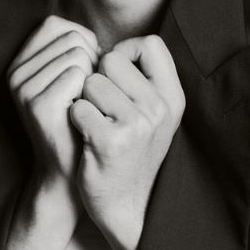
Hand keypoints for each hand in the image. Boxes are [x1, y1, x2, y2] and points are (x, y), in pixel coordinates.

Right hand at [7, 15, 99, 186]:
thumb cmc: (79, 123)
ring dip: (93, 76)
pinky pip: (79, 74)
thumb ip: (73, 51)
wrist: (69, 173)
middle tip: (89, 92)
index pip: (56, 25)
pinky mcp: (38, 104)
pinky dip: (92, 90)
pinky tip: (85, 112)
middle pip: (70, 37)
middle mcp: (16, 73)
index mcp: (19, 63)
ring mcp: (24, 88)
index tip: (88, 71)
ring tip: (86, 104)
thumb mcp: (70, 82)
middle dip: (92, 59)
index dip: (82, 41)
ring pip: (78, 54)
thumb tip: (93, 37)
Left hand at [68, 34, 184, 249]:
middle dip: (98, 77)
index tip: (115, 75)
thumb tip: (113, 47)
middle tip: (102, 107)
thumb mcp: (153, 116)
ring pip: (91, 82)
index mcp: (173, 98)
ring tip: (95, 124)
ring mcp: (137, 125)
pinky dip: (75, 119)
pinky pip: (79, 107)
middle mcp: (159, 108)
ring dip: (85, 100)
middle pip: (113, 59)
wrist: (126, 206)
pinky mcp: (110, 141)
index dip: (125, 51)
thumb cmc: (131, 154)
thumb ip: (144, 81)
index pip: (150, 44)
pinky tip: (86, 138)